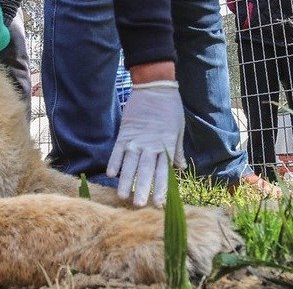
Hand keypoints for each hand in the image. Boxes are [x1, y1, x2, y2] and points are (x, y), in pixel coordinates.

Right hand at [106, 80, 185, 206]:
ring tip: (122, 195)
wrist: (155, 87)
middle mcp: (150, 146)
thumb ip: (177, 150)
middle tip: (138, 205)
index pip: (163, 171)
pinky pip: (118, 150)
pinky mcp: (125, 132)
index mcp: (165, 146)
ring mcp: (135, 139)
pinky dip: (114, 161)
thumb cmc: (170, 108)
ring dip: (126, 180)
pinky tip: (111, 174)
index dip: (161, 188)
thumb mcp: (178, 129)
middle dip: (142, 188)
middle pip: (145, 171)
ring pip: (130, 164)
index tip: (158, 203)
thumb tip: (181, 168)